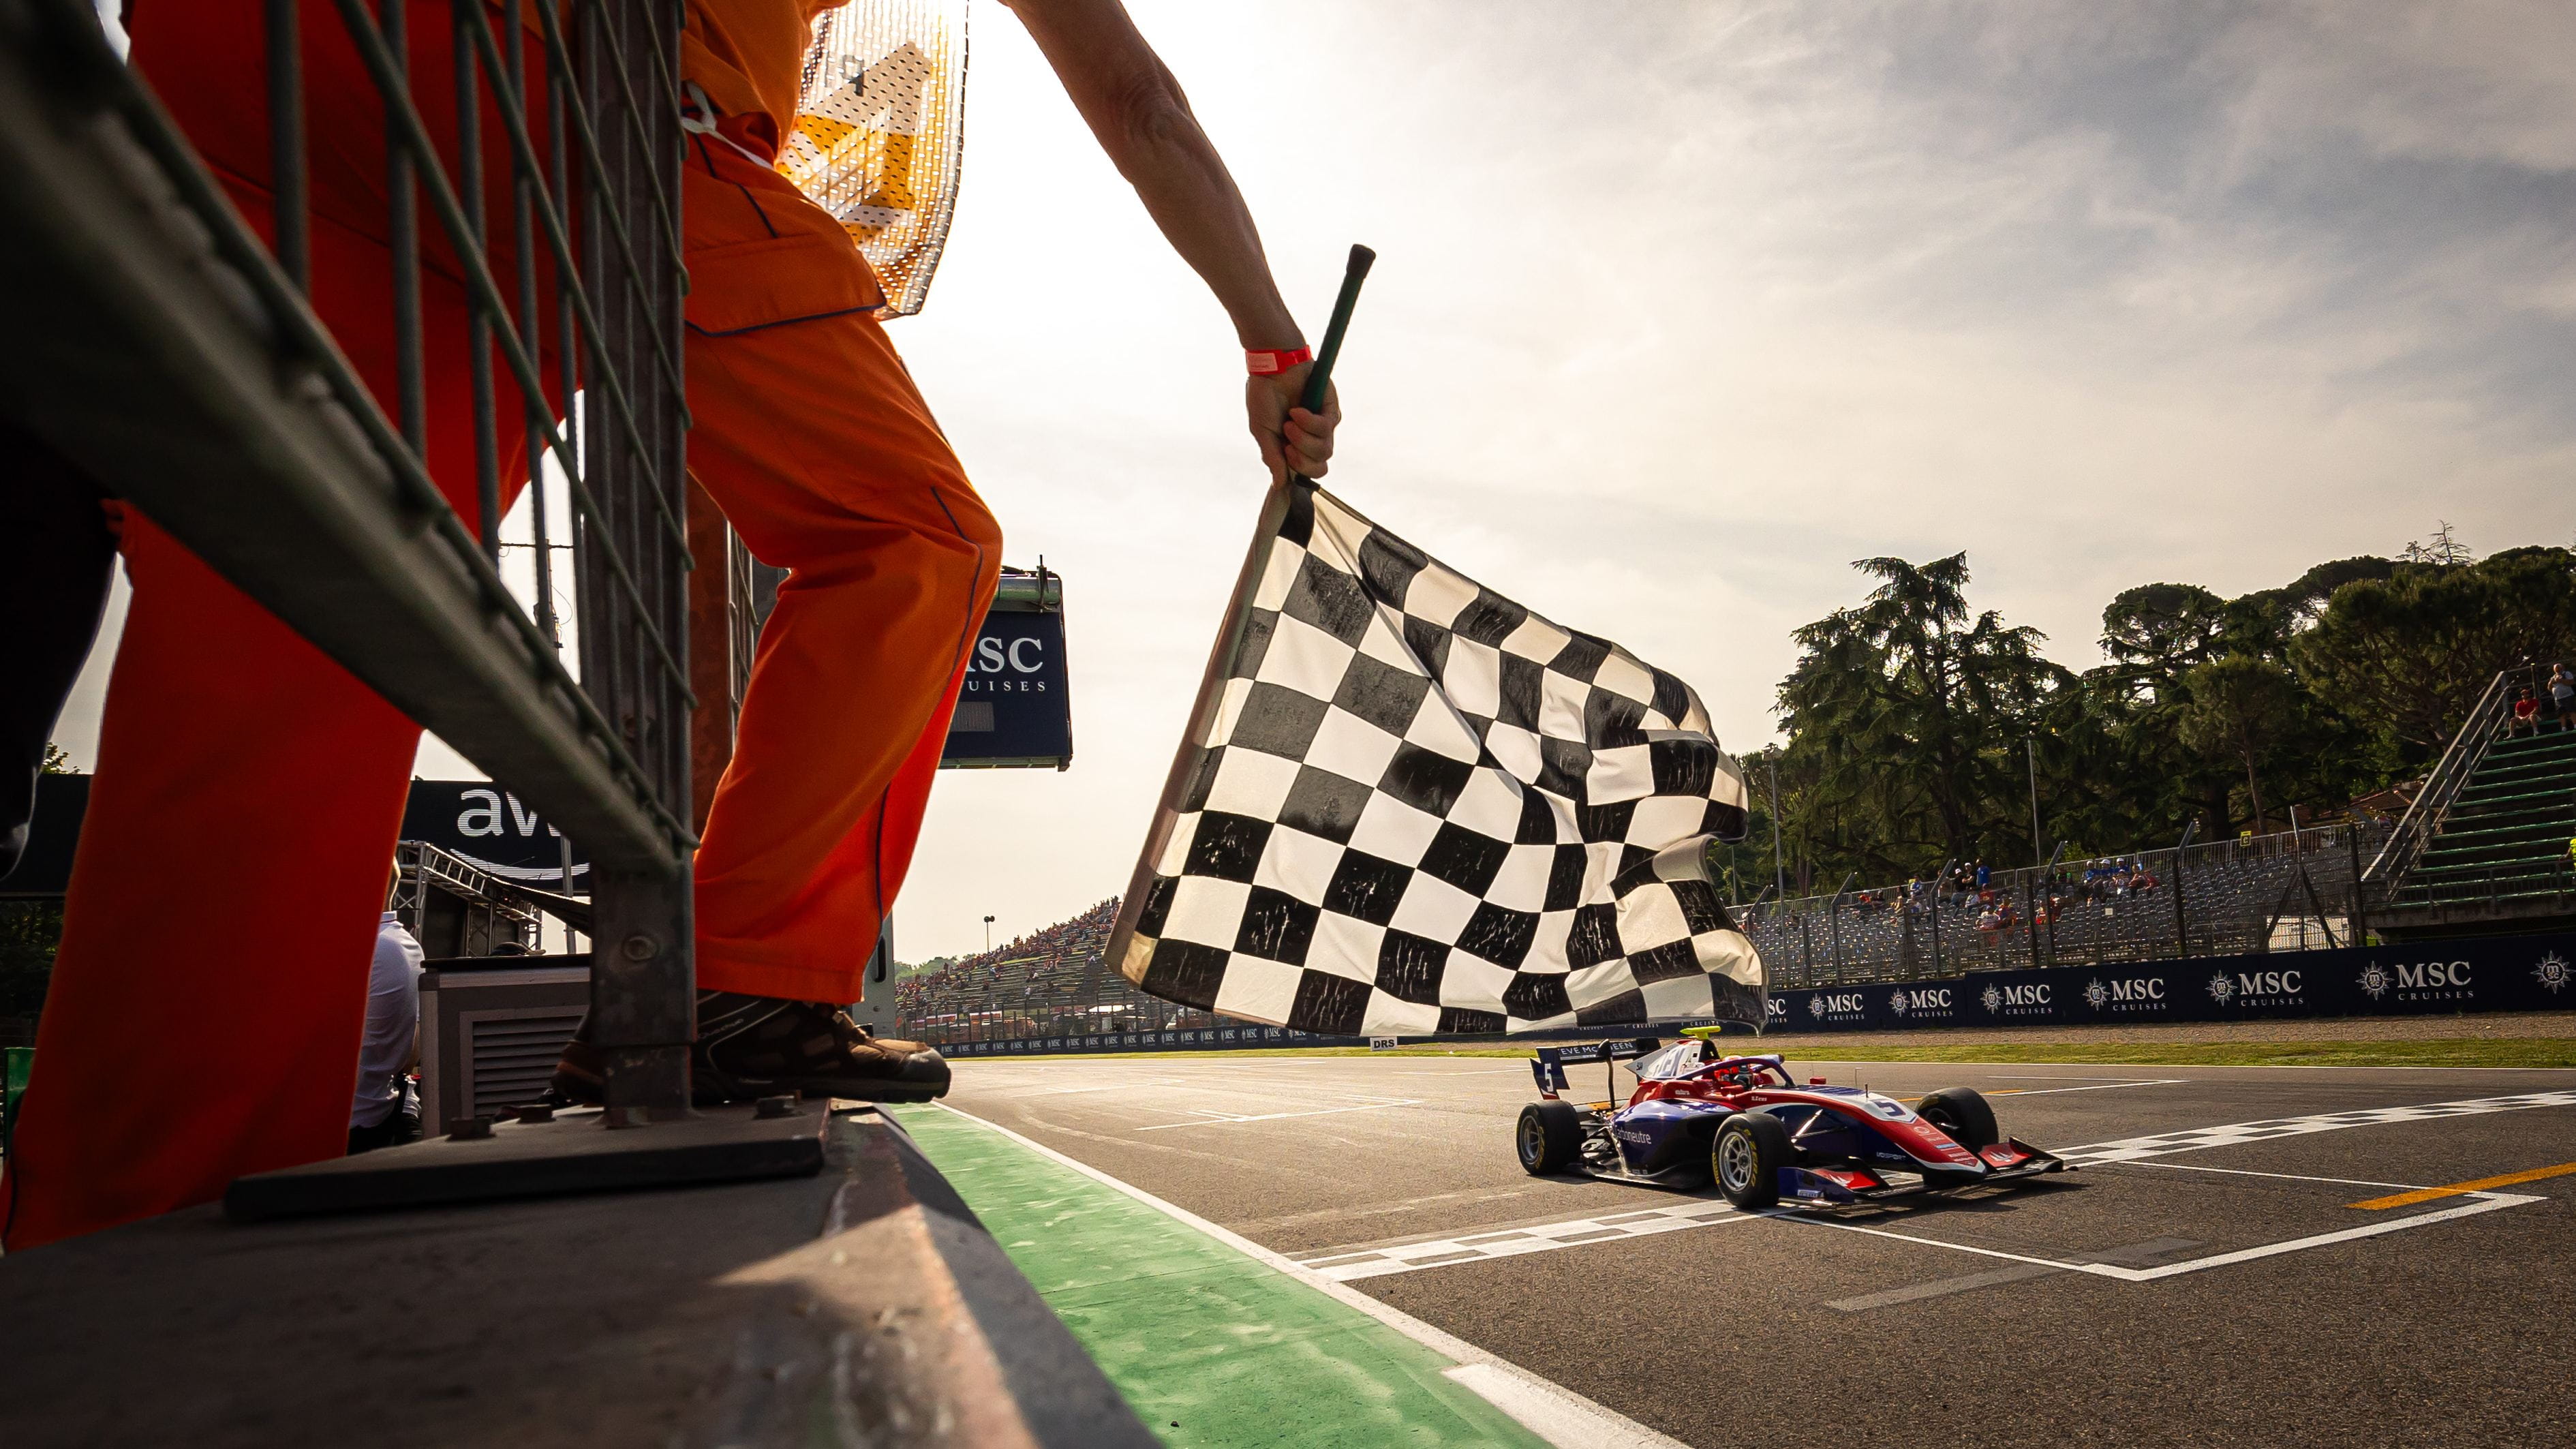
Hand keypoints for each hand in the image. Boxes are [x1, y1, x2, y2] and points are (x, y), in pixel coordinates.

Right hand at [1246, 362, 1338, 486]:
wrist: (1272, 368)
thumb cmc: (1264, 396)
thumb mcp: (1262, 431)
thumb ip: (1273, 458)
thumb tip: (1279, 485)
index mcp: (1293, 446)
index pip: (1307, 473)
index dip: (1299, 470)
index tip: (1285, 453)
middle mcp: (1310, 439)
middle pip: (1320, 467)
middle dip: (1303, 460)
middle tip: (1288, 443)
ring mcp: (1322, 425)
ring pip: (1325, 451)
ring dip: (1304, 438)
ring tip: (1290, 420)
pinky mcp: (1330, 411)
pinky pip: (1326, 429)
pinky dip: (1309, 422)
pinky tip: (1297, 410)